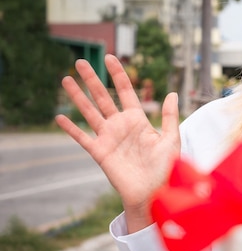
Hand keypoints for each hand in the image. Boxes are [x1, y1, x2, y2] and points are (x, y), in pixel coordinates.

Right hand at [55, 54, 180, 231]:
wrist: (155, 192)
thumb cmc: (166, 167)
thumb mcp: (171, 139)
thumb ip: (169, 117)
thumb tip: (173, 93)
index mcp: (138, 120)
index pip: (125, 92)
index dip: (118, 75)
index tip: (110, 58)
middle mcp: (120, 126)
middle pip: (103, 97)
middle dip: (92, 79)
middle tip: (81, 61)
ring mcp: (109, 138)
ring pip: (90, 112)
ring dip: (77, 97)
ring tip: (65, 80)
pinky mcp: (100, 153)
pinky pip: (83, 138)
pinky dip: (71, 128)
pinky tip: (60, 117)